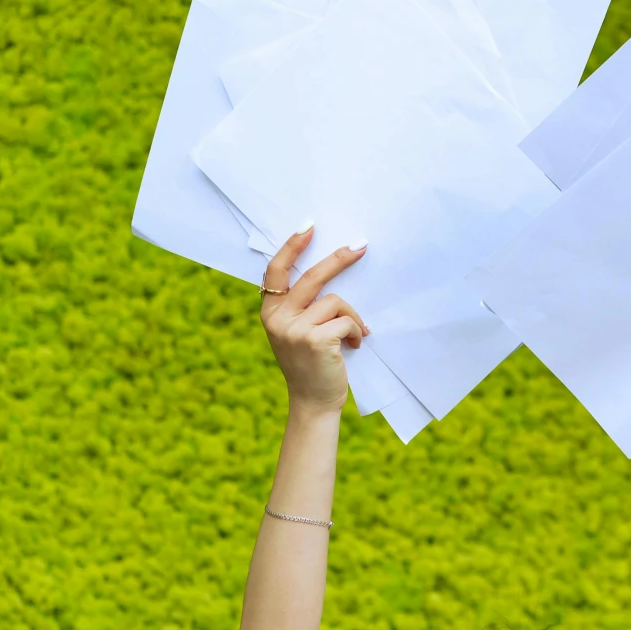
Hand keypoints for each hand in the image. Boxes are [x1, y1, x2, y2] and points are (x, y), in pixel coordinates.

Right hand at [259, 229, 370, 414]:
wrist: (313, 402)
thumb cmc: (310, 365)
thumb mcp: (294, 332)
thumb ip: (299, 308)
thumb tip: (326, 272)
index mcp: (270, 311)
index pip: (277, 271)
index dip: (292, 246)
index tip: (308, 226)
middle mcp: (278, 318)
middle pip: (311, 277)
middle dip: (338, 259)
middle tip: (360, 247)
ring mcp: (295, 329)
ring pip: (335, 301)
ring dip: (352, 316)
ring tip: (354, 335)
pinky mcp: (316, 340)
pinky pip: (346, 320)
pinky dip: (357, 330)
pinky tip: (355, 345)